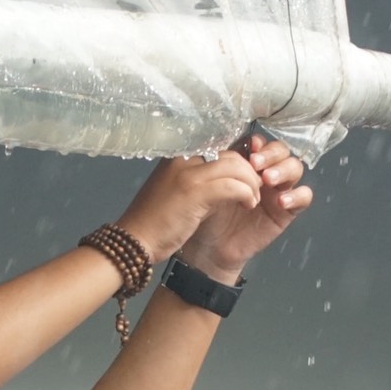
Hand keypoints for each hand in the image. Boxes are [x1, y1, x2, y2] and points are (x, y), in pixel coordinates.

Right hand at [113, 152, 264, 269]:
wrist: (135, 242)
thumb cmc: (154, 222)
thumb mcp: (177, 192)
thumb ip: (199, 181)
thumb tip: (227, 180)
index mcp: (178, 155)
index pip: (219, 147)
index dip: (238, 161)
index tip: (246, 178)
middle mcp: (183, 157)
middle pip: (231, 154)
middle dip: (249, 172)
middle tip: (255, 189)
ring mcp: (188, 172)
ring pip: (236, 167)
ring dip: (251, 184)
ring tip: (253, 200)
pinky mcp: (195, 191)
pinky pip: (233, 186)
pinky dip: (246, 195)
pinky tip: (248, 205)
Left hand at [179, 135, 312, 280]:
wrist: (211, 249)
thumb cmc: (208, 215)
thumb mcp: (211, 186)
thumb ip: (224, 166)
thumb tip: (235, 148)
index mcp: (248, 163)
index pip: (262, 143)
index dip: (259, 142)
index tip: (249, 148)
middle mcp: (266, 173)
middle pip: (282, 151)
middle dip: (271, 154)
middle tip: (256, 164)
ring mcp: (279, 190)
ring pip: (295, 168)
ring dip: (284, 170)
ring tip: (268, 180)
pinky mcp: (287, 211)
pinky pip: (304, 196)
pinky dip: (297, 195)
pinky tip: (280, 202)